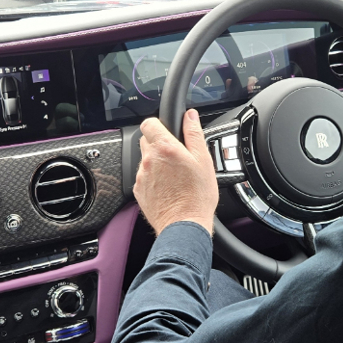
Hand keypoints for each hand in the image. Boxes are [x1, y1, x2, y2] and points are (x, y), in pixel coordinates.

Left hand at [133, 110, 218, 235]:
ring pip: (146, 160)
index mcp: (165, 148)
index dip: (158, 124)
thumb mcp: (204, 160)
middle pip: (146, 141)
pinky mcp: (139, 190)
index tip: (167, 131)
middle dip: (159, 144)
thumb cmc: (197, 196)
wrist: (184, 225)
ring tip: (175, 175)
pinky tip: (168, 187)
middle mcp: (149, 160)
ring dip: (157, 162)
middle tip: (177, 156)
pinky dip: (153, 178)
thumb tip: (190, 116)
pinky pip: (144, 177)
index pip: (149, 123)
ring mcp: (141, 176)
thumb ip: (194, 134)